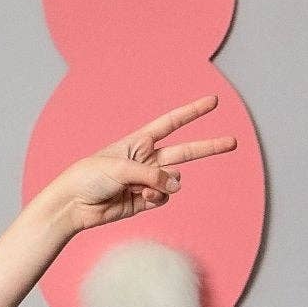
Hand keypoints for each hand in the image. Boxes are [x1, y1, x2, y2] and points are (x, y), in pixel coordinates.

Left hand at [46, 94, 237, 235]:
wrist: (73, 205)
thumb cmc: (91, 176)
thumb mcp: (121, 167)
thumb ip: (151, 174)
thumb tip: (175, 186)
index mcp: (140, 141)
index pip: (172, 123)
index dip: (193, 112)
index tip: (213, 102)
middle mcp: (147, 160)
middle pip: (185, 152)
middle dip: (209, 147)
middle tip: (233, 142)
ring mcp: (146, 181)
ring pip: (173, 181)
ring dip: (165, 185)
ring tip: (144, 189)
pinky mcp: (142, 202)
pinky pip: (162, 198)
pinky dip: (156, 198)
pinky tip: (140, 198)